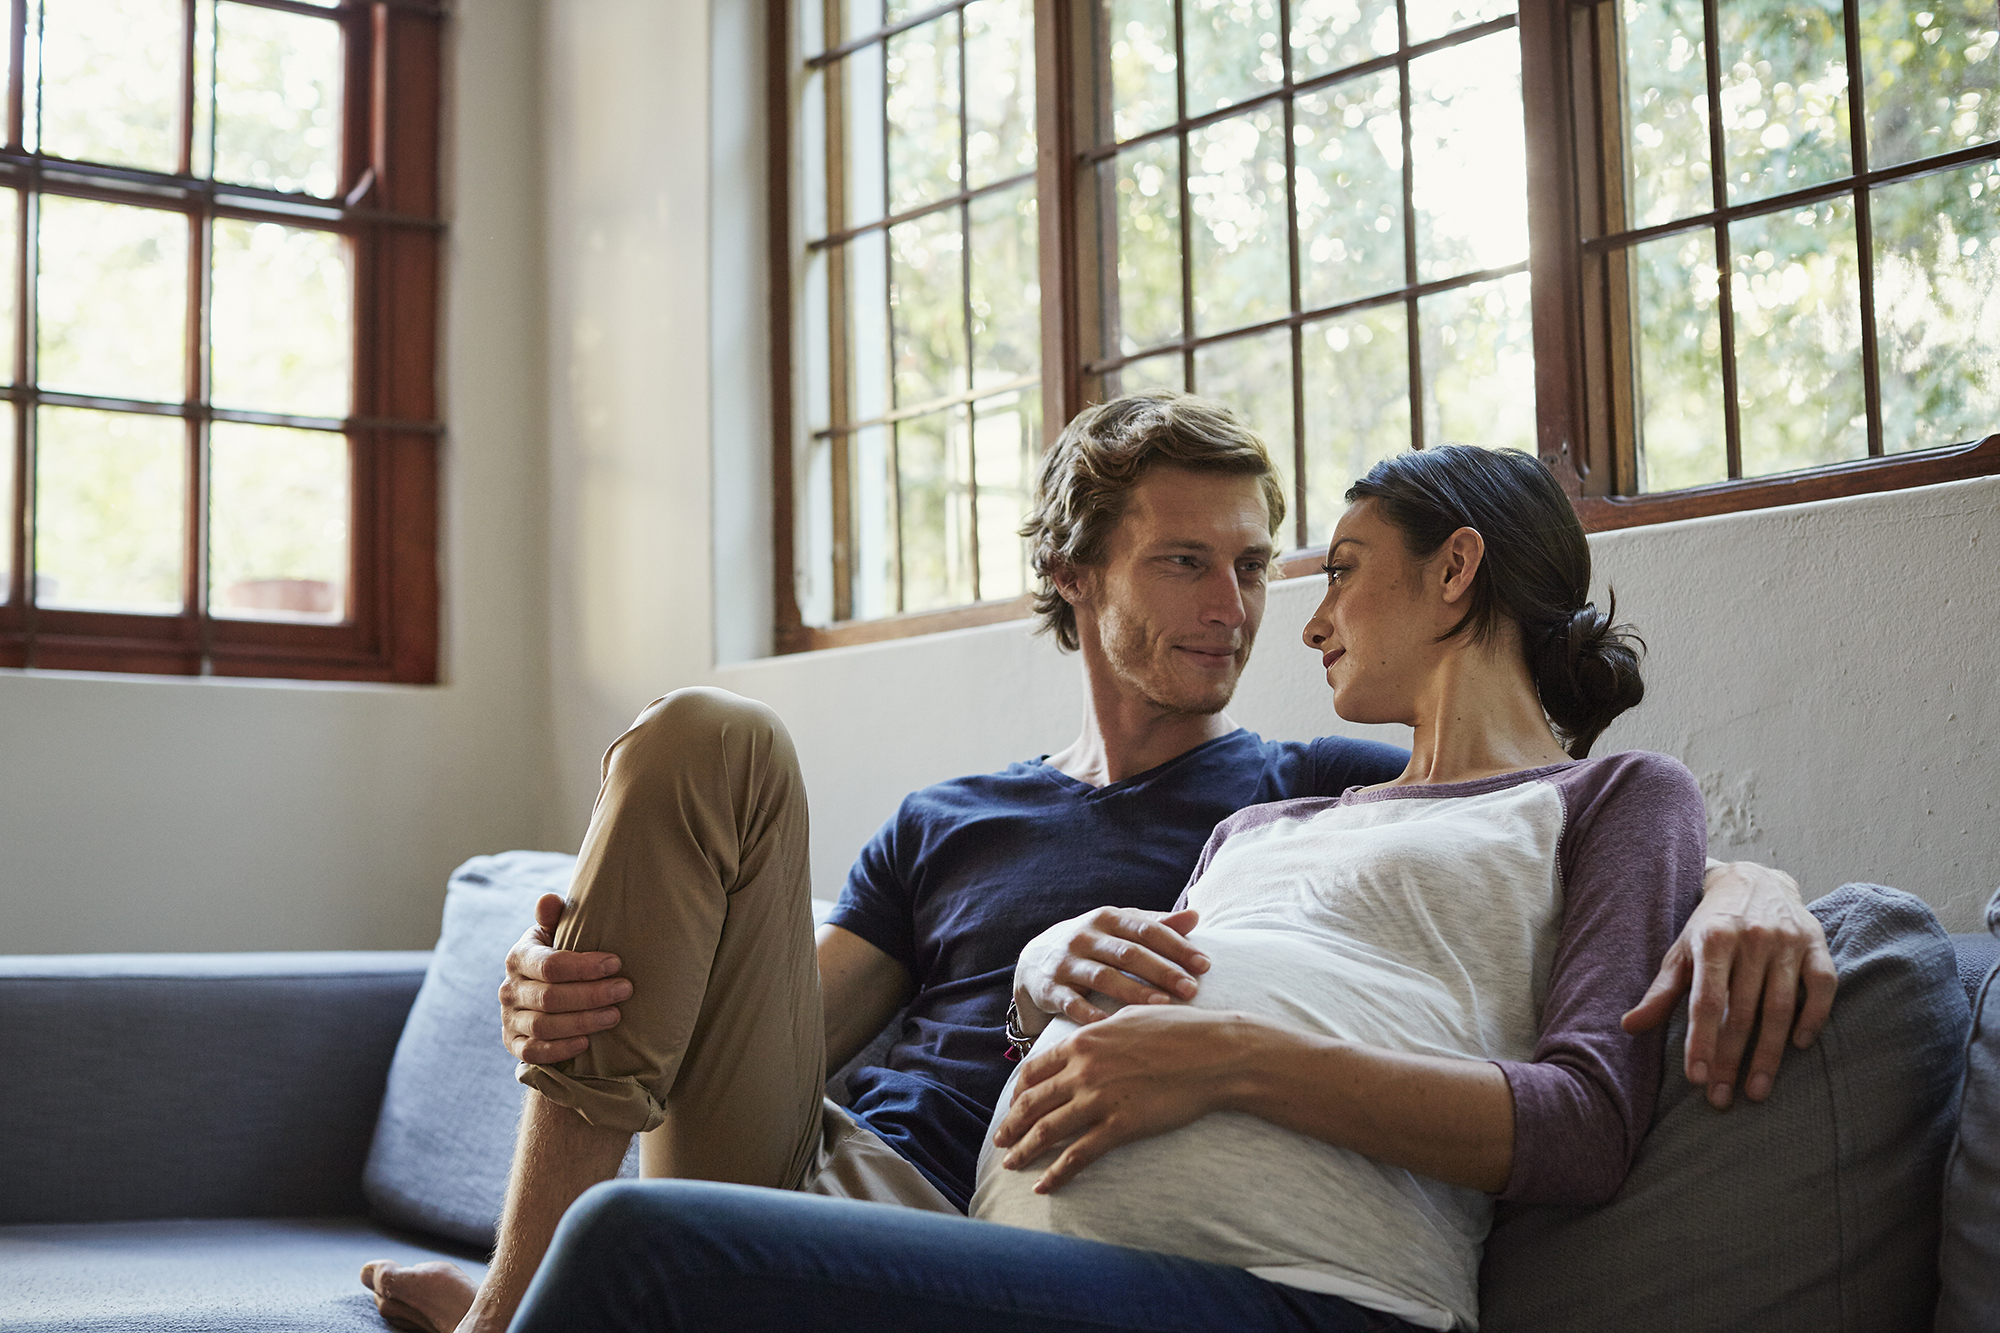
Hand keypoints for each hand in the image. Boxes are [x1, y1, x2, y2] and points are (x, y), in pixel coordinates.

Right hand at [498, 893, 631, 1064]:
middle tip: (625, 990)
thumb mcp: (554, 932)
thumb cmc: (558, 955)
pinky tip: (585, 1043)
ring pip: (544, 1026)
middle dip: (591, 995)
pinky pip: (533, 1052)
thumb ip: (553, 916)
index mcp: (518, 957)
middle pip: (550, 997)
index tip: (616, 963)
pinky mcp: (513, 1044)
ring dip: (582, 1022)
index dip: (584, 966)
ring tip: (615, 1015)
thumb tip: (548, 901)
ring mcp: (509, 1018)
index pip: (550, 965)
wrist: (540, 988)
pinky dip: (559, 1050)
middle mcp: (509, 989)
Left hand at [990, 1005, 1249, 1192]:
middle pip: (1032, 1102)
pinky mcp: (1120, 1126)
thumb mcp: (1130, 1017)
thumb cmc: (1180, 1030)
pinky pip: (1078, 1155)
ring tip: (1011, 1165)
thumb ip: (1100, 1030)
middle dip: (1011, 1124)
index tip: (1013, 1105)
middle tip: (1000, 1140)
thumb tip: (1088, 1036)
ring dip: (1024, 1150)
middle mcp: (1083, 1069)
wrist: (1215, 1053)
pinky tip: (1043, 1185)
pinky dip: (1056, 1172)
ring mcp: (1099, 1099)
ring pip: (1047, 1130)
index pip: (1034, 1070)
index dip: (1018, 1092)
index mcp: (1083, 1041)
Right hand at [1014, 905, 1208, 1029]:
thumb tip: (1195, 916)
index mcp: (1108, 918)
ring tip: (1162, 1005)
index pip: (1147, 930)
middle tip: (1191, 989)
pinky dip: (1092, 1015)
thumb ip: (1155, 924)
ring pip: (1103, 977)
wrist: (1034, 960)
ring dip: (1134, 991)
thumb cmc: (1093, 945)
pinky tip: (1115, 1026)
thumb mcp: (1119, 929)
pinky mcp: (1049, 988)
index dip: (1177, 947)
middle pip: (1128, 953)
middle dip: (1162, 971)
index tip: (1205, 965)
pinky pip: (1072, 1004)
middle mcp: (1085, 937)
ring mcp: (1065, 962)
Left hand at [1621, 861, 1836, 1109]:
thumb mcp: (1681, 952)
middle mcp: (1751, 940)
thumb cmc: (1711, 925)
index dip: (1702, 1042)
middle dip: (1731, 1060)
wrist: (1754, 880)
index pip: (1706, 1002)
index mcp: (1712, 940)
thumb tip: (1627, 1027)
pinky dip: (1812, 1018)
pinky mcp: (1817, 944)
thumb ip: (1661, 992)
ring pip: (1780, 1008)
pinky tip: (1798, 1046)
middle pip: (1742, 1012)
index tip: (1697, 1079)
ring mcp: (1786, 942)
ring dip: (1769, 1054)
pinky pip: (1821, 987)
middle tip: (1722, 1098)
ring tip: (1756, 1090)